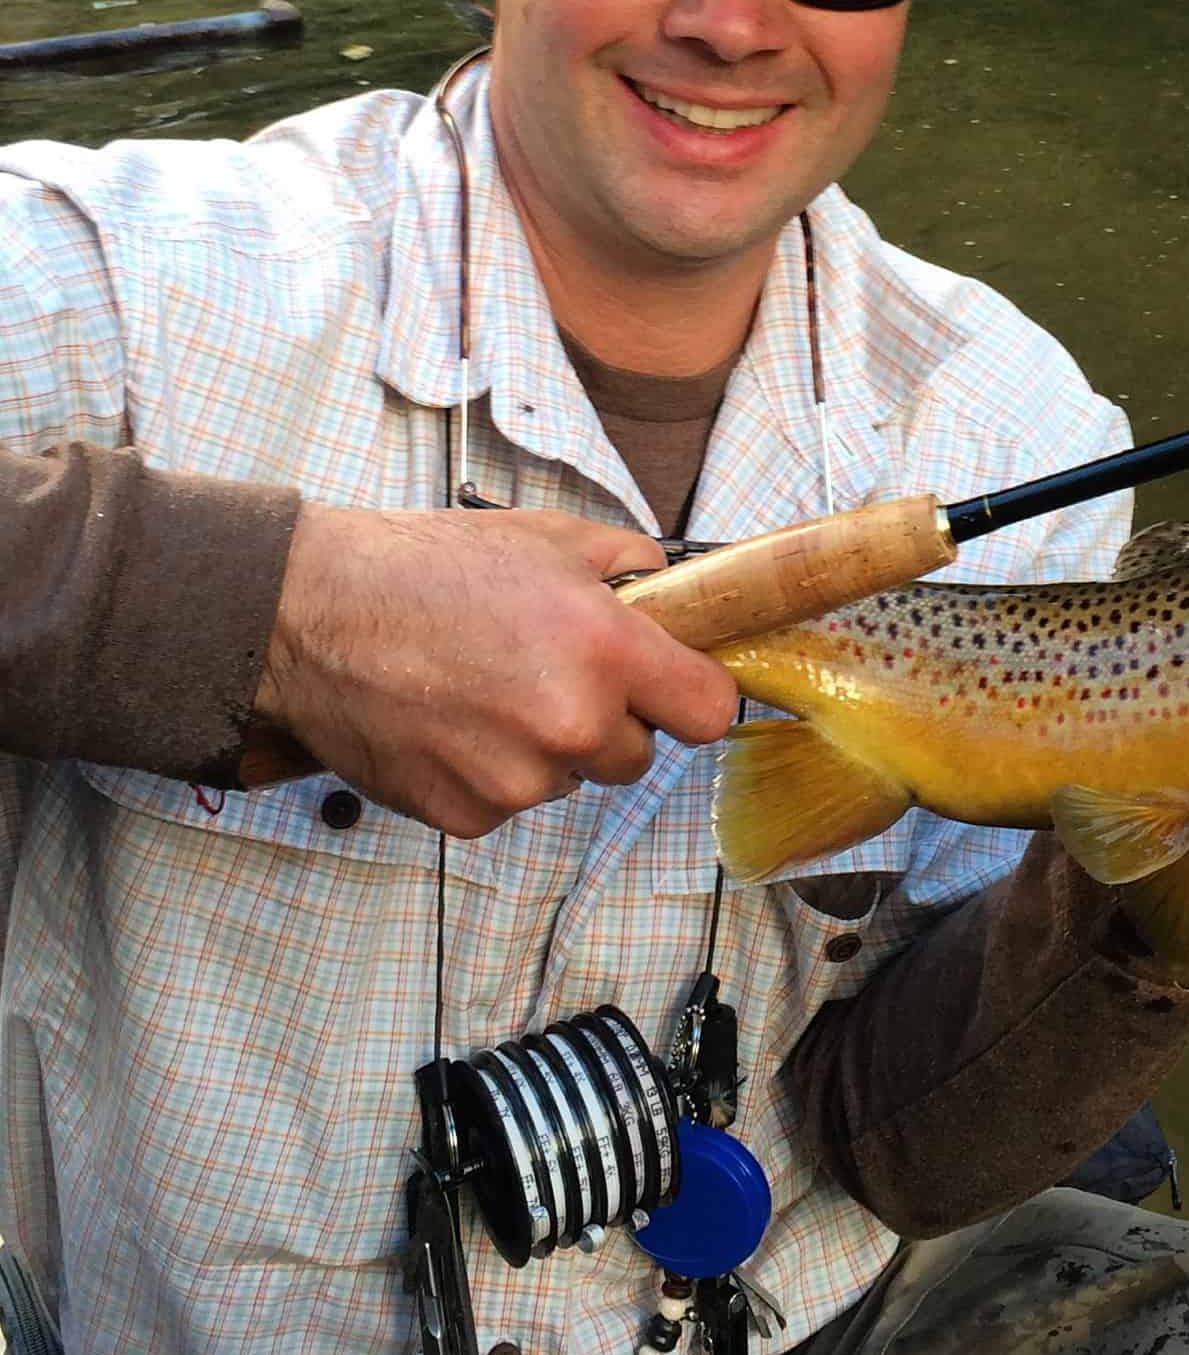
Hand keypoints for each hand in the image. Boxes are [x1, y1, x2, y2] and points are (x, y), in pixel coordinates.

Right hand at [253, 504, 737, 835]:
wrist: (312, 615)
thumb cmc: (428, 569)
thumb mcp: (552, 538)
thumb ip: (632, 569)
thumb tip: (675, 601)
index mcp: (606, 652)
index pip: (710, 713)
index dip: (693, 695)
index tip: (673, 685)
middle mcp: (571, 725)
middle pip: (638, 754)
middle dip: (611, 718)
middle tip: (553, 671)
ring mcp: (516, 780)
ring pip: (570, 777)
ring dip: (547, 746)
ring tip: (487, 688)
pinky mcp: (465, 816)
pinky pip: (510, 802)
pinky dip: (491, 771)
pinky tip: (452, 721)